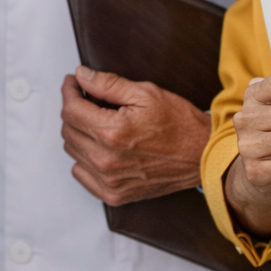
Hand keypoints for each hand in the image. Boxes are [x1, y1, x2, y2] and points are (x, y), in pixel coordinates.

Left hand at [60, 67, 210, 203]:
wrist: (202, 156)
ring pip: (72, 151)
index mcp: (112, 133)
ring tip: (96, 121)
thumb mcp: (145, 93)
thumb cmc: (180, 124)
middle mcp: (106, 160)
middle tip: (86, 98)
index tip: (72, 82)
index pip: (70, 110)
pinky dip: (83, 158)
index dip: (69, 91)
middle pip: (68, 130)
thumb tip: (81, 76)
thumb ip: (107, 84)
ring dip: (78, 132)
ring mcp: (109, 181)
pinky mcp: (114, 194)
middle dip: (73, 109)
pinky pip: (81, 174)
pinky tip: (98, 146)